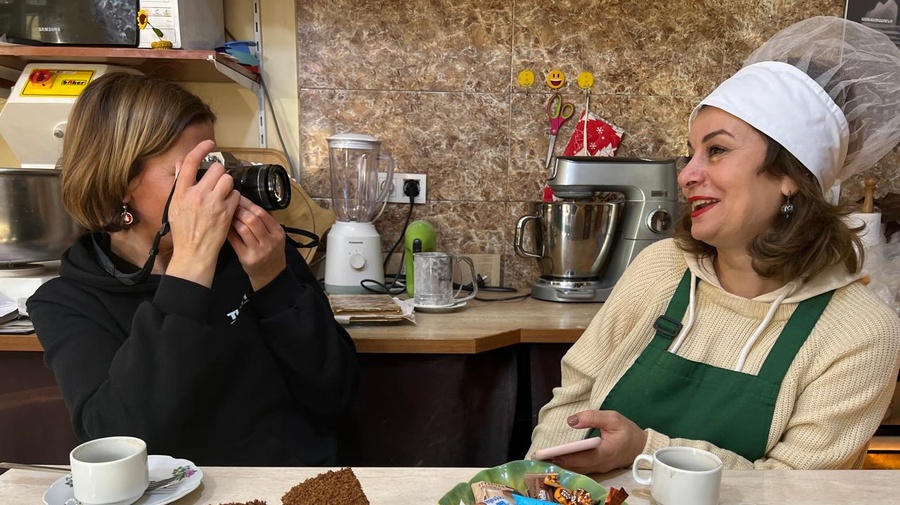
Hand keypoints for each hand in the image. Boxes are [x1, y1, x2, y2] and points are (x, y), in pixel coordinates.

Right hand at [166, 140, 240, 285]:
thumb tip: (182, 164)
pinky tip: (229, 206)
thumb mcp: (174, 206)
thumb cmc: (183, 231)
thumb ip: (180, 184)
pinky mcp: (226, 211)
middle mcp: (197, 194)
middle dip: (219, 173)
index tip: (209, 143)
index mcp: (181, 192)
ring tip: (223, 195)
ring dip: (228, 185)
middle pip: (216, 169)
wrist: (193, 253)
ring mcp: (213, 203)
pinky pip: (236, 194)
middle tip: (218, 183)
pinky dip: (235, 198)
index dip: (201, 148)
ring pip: (228, 179)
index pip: (191, 162)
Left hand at [227, 196, 285, 290]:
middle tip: (230, 205)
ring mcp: (258, 250)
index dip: (248, 203)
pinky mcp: (247, 258)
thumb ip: (266, 222)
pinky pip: (235, 240)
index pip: (262, 213)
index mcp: (277, 232)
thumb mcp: (275, 236)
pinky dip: (229, 231)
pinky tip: (225, 226)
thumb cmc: (270, 252)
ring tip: (226, 214)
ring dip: (233, 219)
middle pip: (252, 219)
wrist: (271, 274)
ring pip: (243, 229)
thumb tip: (250, 203)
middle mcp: (269, 241)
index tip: (238, 197)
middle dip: (239, 209)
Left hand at [551, 410, 647, 473]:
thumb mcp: (613, 418)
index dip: (568, 456)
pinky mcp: (598, 468)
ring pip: (578, 469)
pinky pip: (582, 468)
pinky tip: (559, 458)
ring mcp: (600, 468)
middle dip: (560, 461)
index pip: (584, 457)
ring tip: (547, 456)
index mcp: (606, 452)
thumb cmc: (627, 430)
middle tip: (542, 456)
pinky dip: (570, 464)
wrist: (641, 446)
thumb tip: (572, 420)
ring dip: (563, 464)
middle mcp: (601, 464)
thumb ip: (593, 417)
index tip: (553, 453)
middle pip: (578, 466)